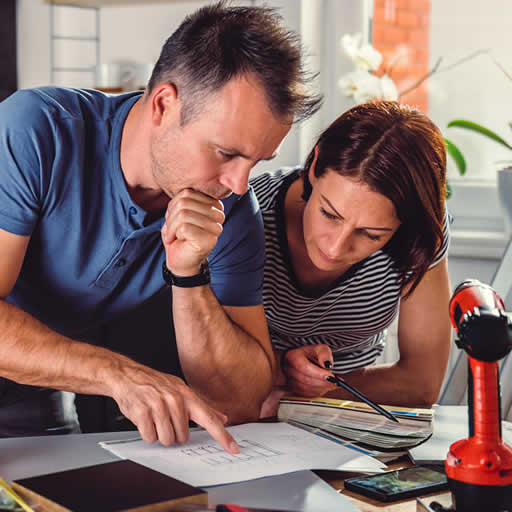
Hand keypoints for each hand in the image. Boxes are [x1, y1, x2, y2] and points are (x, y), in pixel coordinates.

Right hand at [110, 363, 238, 452]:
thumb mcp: (181, 390)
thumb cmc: (156, 384)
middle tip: (165, 419)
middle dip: (173, 433)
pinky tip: (145, 419)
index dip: (222, 436)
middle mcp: (175, 400)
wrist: (128, 375)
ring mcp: (159, 405)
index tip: (233, 448)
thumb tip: (222, 418)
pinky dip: (147, 433)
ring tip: (155, 418)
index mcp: (187, 395)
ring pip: (166, 439)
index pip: (209, 419)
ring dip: (159, 434)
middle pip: (183, 437)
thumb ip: (202, 407)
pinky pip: (150, 437)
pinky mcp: (143, 412)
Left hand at [161, 189, 224, 275]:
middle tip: (169, 229)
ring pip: (183, 214)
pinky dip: (174, 234)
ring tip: (172, 235)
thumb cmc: (179, 236)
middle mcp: (219, 215)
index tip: (173, 219)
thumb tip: (182, 191)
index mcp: (213, 205)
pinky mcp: (210, 240)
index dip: (173, 205)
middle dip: (170, 216)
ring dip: (171, 226)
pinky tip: (177, 240)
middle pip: (184, 202)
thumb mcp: (178, 213)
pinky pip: (184, 227)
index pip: (187, 193)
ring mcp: (216, 228)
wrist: (180, 260)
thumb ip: (182, 200)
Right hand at [282, 345, 337, 396]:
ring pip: (306, 388)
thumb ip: (324, 354)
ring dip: (321, 388)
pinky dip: (317, 392)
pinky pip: (306, 393)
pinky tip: (325, 387)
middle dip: (323, 382)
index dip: (318, 374)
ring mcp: (290, 380)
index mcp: (293, 356)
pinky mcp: (293, 388)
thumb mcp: (319, 348)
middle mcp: (289, 369)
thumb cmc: (310, 353)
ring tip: (332, 384)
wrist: (303, 359)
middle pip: (306, 379)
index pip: (304, 367)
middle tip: (336, 382)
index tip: (331, 377)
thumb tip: (327, 364)